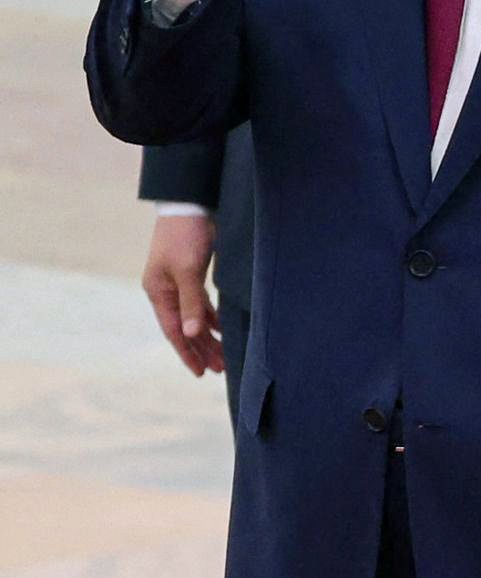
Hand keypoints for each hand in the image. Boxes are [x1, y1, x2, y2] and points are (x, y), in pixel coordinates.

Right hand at [141, 214, 222, 376]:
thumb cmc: (186, 236)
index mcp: (158, 291)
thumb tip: (190, 334)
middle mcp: (166, 290)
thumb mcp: (188, 271)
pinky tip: (225, 329)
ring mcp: (179, 283)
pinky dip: (213, 318)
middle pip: (185, 328)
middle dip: (203, 349)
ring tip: (226, 356)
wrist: (191, 205)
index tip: (200, 372)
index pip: (173, 331)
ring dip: (210, 337)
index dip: (187, 352)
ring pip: (195, 318)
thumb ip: (191, 303)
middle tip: (221, 369)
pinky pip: (202, 305)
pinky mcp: (193, 274)